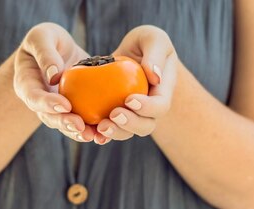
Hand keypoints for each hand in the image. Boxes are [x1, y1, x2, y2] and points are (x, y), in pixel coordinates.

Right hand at [14, 22, 102, 142]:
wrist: (56, 50)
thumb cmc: (46, 39)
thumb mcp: (42, 36)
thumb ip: (45, 52)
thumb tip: (54, 75)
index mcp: (26, 83)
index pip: (34, 97)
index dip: (47, 104)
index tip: (64, 105)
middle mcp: (38, 101)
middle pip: (49, 117)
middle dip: (64, 123)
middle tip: (80, 126)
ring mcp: (54, 108)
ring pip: (64, 124)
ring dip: (78, 132)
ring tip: (94, 136)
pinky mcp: (71, 110)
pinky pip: (80, 123)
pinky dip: (91, 129)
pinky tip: (105, 134)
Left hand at [95, 25, 177, 143]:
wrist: (133, 53)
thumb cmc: (145, 43)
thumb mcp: (153, 38)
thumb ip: (155, 52)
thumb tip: (154, 75)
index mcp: (162, 92)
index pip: (160, 106)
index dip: (147, 108)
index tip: (129, 99)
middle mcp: (150, 108)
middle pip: (145, 126)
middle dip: (130, 125)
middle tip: (113, 115)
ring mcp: (133, 114)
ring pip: (127, 132)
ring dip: (115, 132)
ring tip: (101, 126)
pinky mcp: (116, 115)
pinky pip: (110, 128)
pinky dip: (100, 133)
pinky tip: (91, 132)